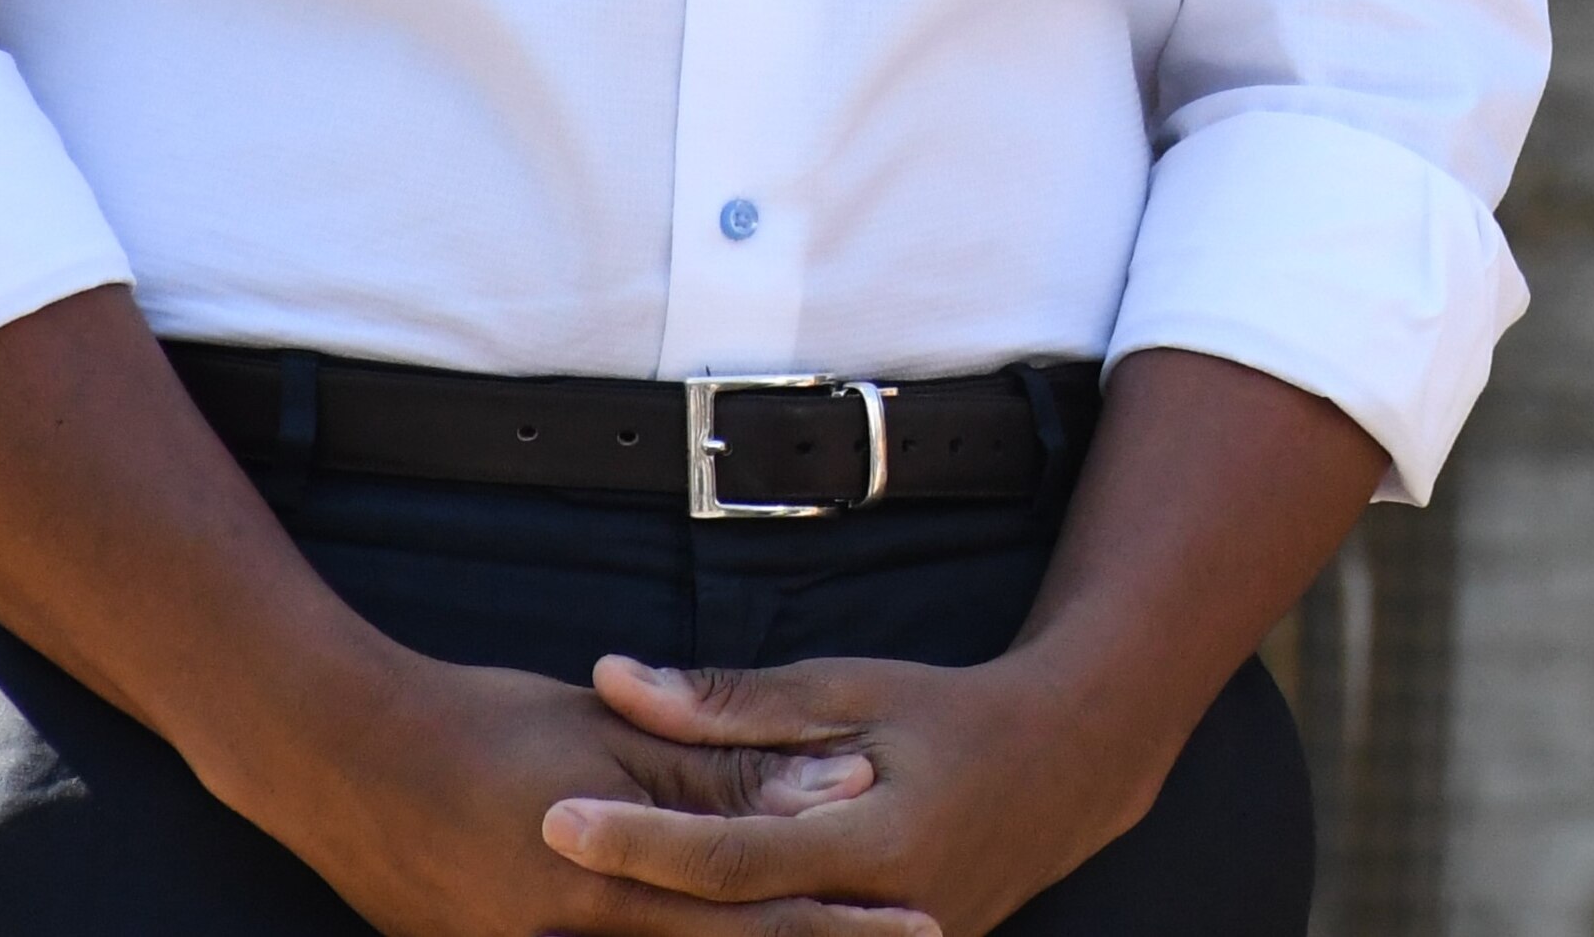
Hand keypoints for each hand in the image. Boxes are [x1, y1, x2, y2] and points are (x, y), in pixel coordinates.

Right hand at [234, 645, 898, 936]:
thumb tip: (833, 791)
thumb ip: (718, 775)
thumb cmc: (478, 727)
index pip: (750, 918)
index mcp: (604, 888)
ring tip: (822, 935)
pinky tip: (697, 926)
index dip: (836, 927)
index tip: (915, 925)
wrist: (338, 757)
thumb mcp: (611, 737)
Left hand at [547, 650, 1147, 936]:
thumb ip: (734, 702)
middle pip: (727, 933)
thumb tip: (620, 681)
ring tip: (556, 916)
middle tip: (529, 868)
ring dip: (659, 936)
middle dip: (624, 906)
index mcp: (877, 843)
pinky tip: (641, 925)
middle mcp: (882, 920)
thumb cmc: (948, 717)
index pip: (732, 855)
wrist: (1064, 773)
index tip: (552, 816)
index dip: (637, 841)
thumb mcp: (849, 689)